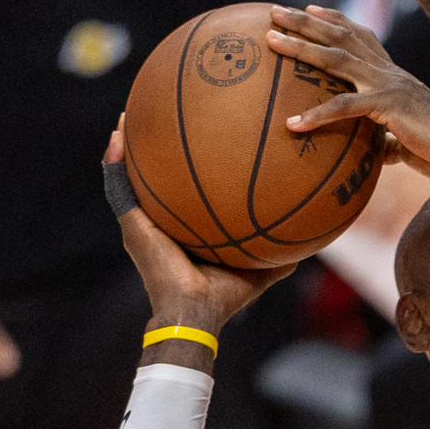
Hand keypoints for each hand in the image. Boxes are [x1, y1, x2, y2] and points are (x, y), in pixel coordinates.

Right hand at [105, 128, 293, 335]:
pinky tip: (119, 137)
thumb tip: (314, 238)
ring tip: (129, 117)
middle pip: (152, 180)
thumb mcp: (262, 268)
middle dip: (152, 150)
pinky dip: (115, 162)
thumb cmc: (226, 295)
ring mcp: (142, 224)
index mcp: (184, 230)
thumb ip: (284, 253)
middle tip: (158, 118)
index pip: (182, 193)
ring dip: (126, 148)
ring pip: (127, 178)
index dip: (185, 169)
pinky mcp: (132, 226)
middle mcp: (160, 223)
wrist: (196, 311)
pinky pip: (119, 188)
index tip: (196, 138)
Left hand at [270, 6, 429, 180]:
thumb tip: (375, 152)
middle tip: (274, 11)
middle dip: (305, 21)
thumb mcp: (405, 139)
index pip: (361, 35)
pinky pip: (345, 108)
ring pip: (337, 57)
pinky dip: (317, 115)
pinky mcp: (389, 106)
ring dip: (301, 46)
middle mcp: (388, 72)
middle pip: (342, 35)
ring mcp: (388, 85)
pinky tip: (293, 124)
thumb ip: (385, 139)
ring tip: (271, 39)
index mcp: (392, 75)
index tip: (309, 9)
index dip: (335, 19)